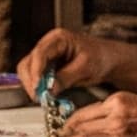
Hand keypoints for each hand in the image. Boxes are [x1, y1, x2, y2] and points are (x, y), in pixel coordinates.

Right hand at [14, 29, 135, 96]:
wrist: (108, 60)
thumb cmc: (100, 58)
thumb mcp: (85, 68)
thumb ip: (66, 77)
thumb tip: (49, 89)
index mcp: (58, 38)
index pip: (40, 53)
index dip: (36, 72)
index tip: (38, 87)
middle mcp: (48, 44)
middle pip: (28, 62)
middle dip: (31, 81)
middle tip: (38, 97)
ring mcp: (46, 55)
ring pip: (28, 70)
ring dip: (32, 85)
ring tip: (42, 98)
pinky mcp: (46, 66)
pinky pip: (35, 76)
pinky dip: (37, 86)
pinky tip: (45, 94)